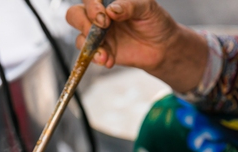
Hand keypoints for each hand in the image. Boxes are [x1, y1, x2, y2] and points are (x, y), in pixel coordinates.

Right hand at [66, 0, 208, 91]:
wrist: (162, 47)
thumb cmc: (155, 22)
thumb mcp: (147, 8)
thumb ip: (129, 6)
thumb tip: (111, 10)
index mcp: (108, 2)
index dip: (92, 6)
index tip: (104, 17)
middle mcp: (100, 17)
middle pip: (75, 15)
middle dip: (83, 23)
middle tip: (101, 30)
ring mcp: (98, 36)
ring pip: (80, 38)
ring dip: (90, 46)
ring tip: (105, 54)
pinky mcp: (102, 52)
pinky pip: (89, 56)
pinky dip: (97, 58)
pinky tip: (109, 60)